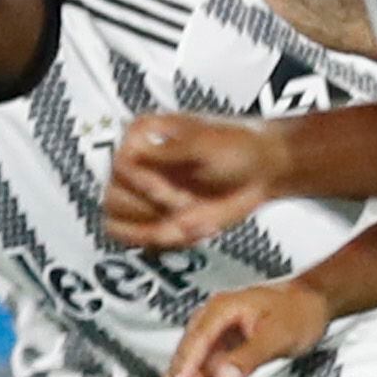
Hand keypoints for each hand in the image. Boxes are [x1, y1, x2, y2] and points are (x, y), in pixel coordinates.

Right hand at [105, 112, 292, 248]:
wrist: (263, 172)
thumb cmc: (239, 146)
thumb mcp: (205, 141)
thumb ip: (170, 151)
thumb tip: (142, 155)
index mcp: (141, 135)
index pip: (118, 166)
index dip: (143, 183)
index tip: (166, 189)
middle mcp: (137, 164)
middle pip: (113, 198)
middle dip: (151, 209)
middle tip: (184, 205)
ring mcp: (143, 193)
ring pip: (117, 223)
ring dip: (154, 228)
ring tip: (188, 221)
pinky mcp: (154, 217)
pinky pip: (136, 240)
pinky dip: (161, 241)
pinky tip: (191, 229)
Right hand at [164, 278, 328, 376]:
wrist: (306, 306)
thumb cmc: (295, 312)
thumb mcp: (278, 335)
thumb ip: (250, 356)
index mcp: (219, 311)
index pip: (193, 343)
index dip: (186, 370)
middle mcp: (207, 324)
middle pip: (182, 363)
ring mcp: (208, 341)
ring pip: (184, 375)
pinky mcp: (213, 355)